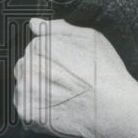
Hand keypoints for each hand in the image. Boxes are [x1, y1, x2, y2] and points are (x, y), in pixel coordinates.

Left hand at [14, 18, 137, 137]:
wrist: (114, 109)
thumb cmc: (105, 72)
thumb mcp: (90, 38)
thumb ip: (59, 29)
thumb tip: (34, 23)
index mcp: (40, 46)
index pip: (35, 46)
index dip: (52, 56)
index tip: (68, 66)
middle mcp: (28, 67)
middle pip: (25, 66)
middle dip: (40, 71)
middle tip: (66, 81)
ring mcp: (26, 92)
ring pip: (24, 86)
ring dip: (37, 89)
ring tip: (63, 95)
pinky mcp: (28, 114)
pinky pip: (25, 107)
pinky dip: (37, 107)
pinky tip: (57, 107)